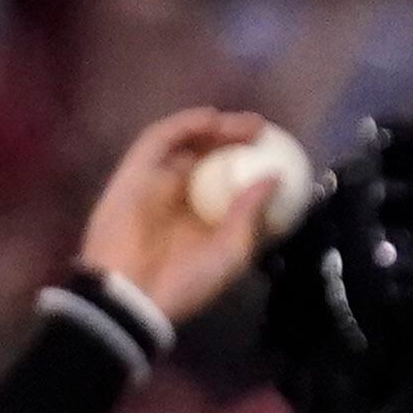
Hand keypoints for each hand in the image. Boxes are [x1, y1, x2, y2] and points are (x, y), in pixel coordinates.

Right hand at [76, 107, 288, 325]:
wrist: (134, 294)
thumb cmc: (186, 281)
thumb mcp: (231, 252)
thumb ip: (251, 214)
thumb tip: (276, 178)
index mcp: (204, 218)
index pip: (230, 182)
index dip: (252, 164)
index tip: (278, 154)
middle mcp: (180, 195)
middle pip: (209, 156)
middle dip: (236, 138)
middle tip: (262, 130)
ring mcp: (156, 180)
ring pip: (187, 142)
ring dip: (216, 127)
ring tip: (246, 125)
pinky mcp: (134, 170)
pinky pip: (159, 139)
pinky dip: (185, 124)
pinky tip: (211, 118)